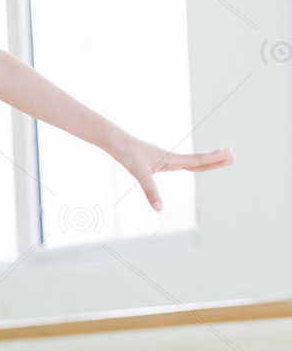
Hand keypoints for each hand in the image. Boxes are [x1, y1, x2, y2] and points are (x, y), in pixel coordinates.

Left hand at [110, 134, 233, 210]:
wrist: (115, 141)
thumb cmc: (127, 154)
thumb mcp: (139, 174)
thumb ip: (150, 191)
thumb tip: (159, 209)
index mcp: (170, 159)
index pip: (197, 160)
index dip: (214, 159)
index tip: (230, 154)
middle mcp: (170, 158)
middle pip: (197, 160)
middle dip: (215, 160)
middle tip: (233, 156)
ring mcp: (164, 158)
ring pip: (189, 161)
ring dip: (205, 160)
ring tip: (221, 158)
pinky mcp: (156, 160)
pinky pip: (177, 162)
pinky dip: (189, 163)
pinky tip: (189, 165)